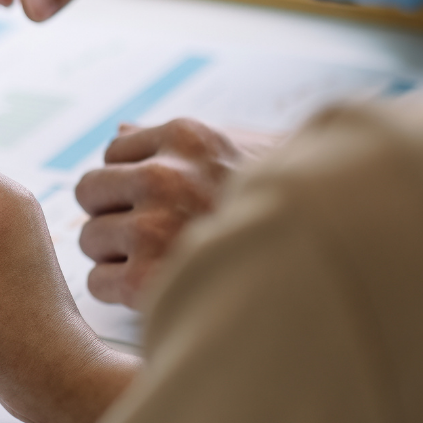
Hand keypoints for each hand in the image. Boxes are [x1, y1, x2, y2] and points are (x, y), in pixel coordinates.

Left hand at [75, 119, 282, 305]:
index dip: (131, 181)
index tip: (156, 202)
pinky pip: (99, 282)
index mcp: (188, 138)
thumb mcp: (240, 152)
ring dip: (116, 255)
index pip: (115, 152)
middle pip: (90, 191)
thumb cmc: (288, 207)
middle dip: (113, 214)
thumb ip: (179, 143)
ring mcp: (155, 226)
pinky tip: (157, 290)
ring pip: (91, 239)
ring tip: (161, 264)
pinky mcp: (149, 278)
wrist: (332, 258)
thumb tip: (121, 129)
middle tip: (150, 235)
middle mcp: (166, 175)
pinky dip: (119, 292)